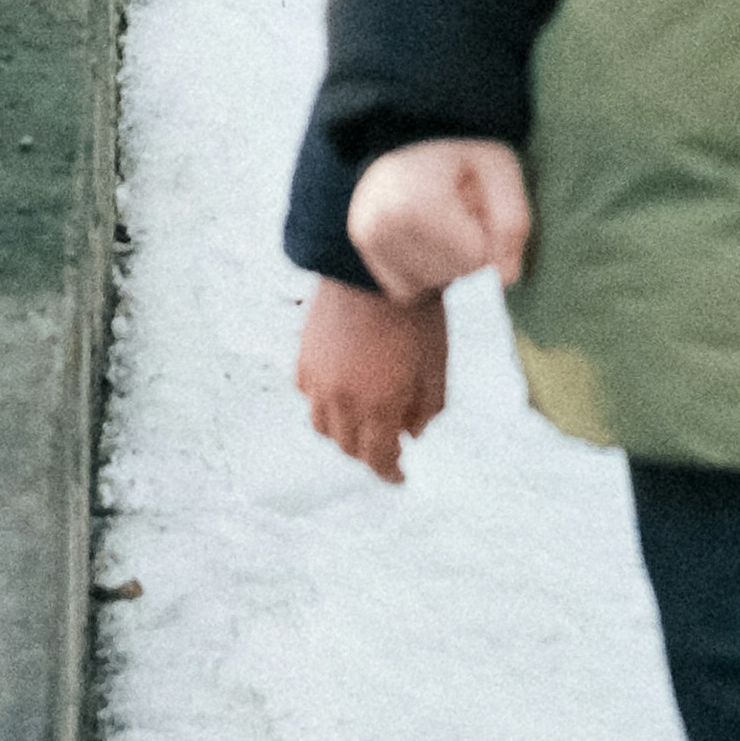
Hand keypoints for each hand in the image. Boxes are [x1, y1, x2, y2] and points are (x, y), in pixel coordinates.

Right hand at [299, 282, 453, 485]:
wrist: (373, 263)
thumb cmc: (415, 313)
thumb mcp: (435, 365)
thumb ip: (427, 409)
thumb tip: (412, 435)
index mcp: (377, 407)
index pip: (377, 459)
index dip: (390, 473)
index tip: (401, 477)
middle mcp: (340, 400)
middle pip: (349, 447)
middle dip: (370, 453)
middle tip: (389, 447)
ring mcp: (317, 379)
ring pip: (323, 426)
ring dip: (343, 433)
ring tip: (363, 423)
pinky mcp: (304, 357)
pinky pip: (309, 395)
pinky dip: (325, 403)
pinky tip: (342, 392)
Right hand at [345, 136, 533, 303]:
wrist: (409, 130)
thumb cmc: (460, 151)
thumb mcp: (499, 170)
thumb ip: (512, 224)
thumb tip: (504, 278)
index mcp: (416, 203)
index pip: (474, 259)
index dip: (488, 234)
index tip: (476, 200)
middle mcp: (381, 226)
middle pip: (453, 275)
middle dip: (468, 250)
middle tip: (459, 207)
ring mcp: (367, 239)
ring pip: (432, 286)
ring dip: (447, 262)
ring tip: (441, 217)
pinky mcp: (364, 247)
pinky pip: (408, 288)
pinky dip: (424, 269)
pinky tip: (424, 232)